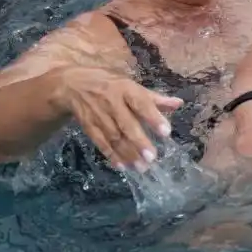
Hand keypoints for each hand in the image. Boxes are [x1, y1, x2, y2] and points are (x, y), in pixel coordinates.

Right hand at [56, 65, 183, 171]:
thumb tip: (179, 104)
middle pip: (126, 124)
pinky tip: (122, 166)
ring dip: (127, 153)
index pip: (142, 104)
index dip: (154, 118)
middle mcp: (112, 103)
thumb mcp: (131, 85)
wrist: (72, 85)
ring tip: (141, 167)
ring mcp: (99, 116)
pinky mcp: (88, 127)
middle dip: (139, 141)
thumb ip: (155, 98)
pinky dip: (111, 155)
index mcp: (126, 90)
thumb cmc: (110, 84)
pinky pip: (100, 142)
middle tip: (152, 157)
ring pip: (114, 137)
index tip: (166, 133)